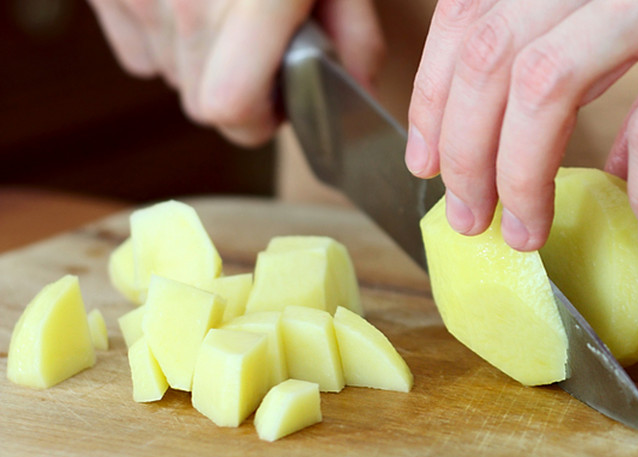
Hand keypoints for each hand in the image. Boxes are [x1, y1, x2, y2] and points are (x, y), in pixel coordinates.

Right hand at [86, 0, 384, 145]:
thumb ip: (354, 31)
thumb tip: (355, 88)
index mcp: (255, 2)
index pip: (227, 109)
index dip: (259, 116)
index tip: (280, 97)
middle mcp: (186, 2)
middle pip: (199, 103)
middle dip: (237, 90)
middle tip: (262, 52)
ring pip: (167, 73)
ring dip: (200, 60)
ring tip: (228, 13)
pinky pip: (134, 45)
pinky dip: (160, 36)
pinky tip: (188, 1)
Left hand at [405, 0, 637, 252]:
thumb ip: (625, 48)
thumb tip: (608, 149)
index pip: (472, 11)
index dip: (435, 92)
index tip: (428, 158)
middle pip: (494, 54)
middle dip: (465, 149)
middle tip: (470, 218)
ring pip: (548, 85)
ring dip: (525, 176)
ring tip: (528, 237)